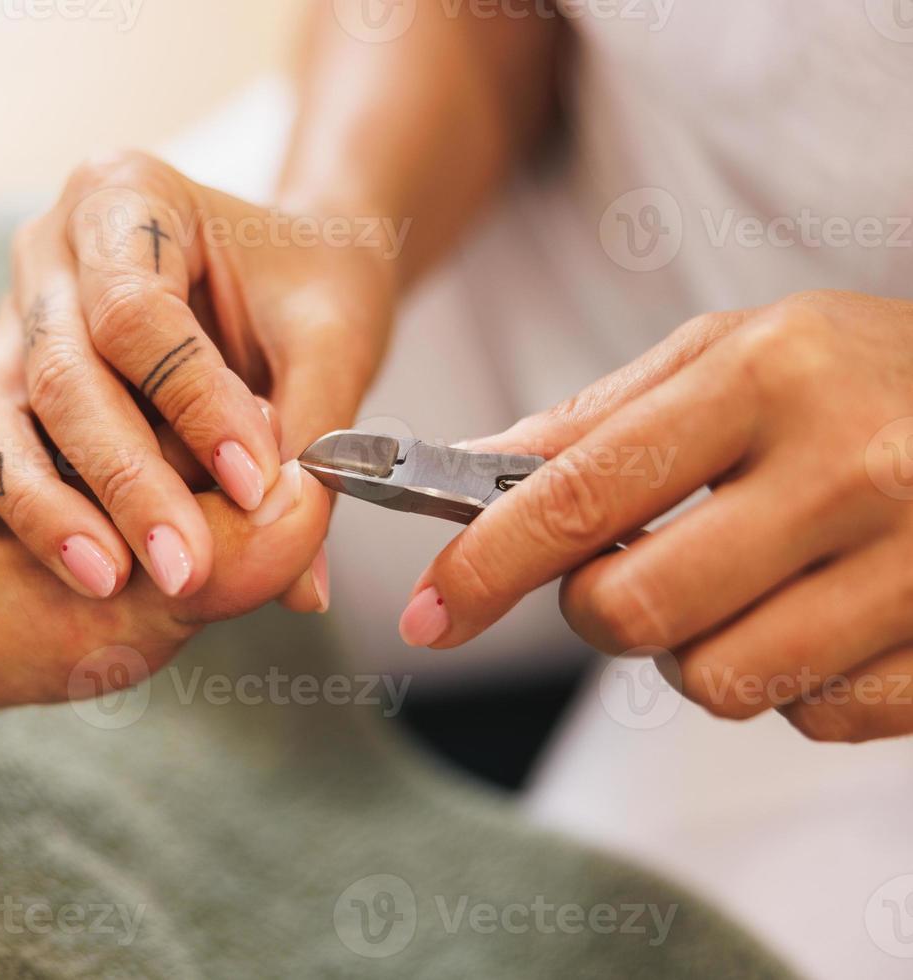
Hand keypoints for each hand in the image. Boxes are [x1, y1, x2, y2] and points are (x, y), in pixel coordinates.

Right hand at [0, 151, 396, 598]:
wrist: (281, 273)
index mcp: (128, 196)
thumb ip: (312, 434)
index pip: (138, 312)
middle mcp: (49, 247)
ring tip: (102, 577)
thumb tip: (298, 579)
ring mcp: (9, 313)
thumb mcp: (334, 336)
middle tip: (183, 569)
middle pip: (60, 370)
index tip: (254, 486)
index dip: (192, 404)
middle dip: (122, 480)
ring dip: (41, 504)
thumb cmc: (307, 289)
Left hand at [400, 290, 912, 742]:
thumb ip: (598, 423)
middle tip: (636, 572)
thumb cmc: (855, 378)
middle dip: (602, 610)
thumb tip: (469, 474)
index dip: (485, 565)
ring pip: (722, 682)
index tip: (428, 611)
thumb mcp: (730, 358)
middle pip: (636, 613)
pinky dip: (798, 684)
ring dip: (703, 651)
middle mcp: (849, 467)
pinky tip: (831, 615)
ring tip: (752, 584)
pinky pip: (819, 719)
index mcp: (765, 377)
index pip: (581, 494)